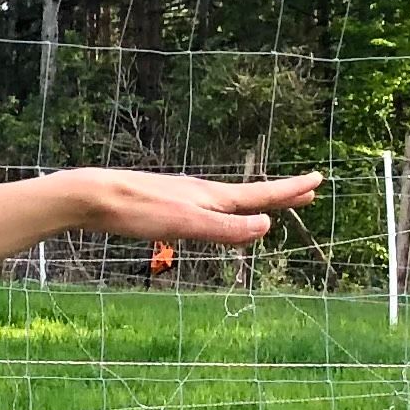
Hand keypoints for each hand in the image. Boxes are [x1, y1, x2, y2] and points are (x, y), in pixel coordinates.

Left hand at [75, 168, 319, 246]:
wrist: (92, 197)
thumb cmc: (137, 212)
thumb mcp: (185, 224)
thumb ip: (224, 229)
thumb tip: (267, 226)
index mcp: (211, 197)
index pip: (259, 195)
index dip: (289, 191)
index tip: (317, 180)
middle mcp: (200, 192)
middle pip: (247, 195)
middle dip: (279, 195)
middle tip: (308, 191)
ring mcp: (181, 196)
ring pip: (224, 200)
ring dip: (251, 202)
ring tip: (265, 206)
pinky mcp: (161, 203)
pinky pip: (202, 206)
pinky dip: (221, 209)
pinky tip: (211, 213)